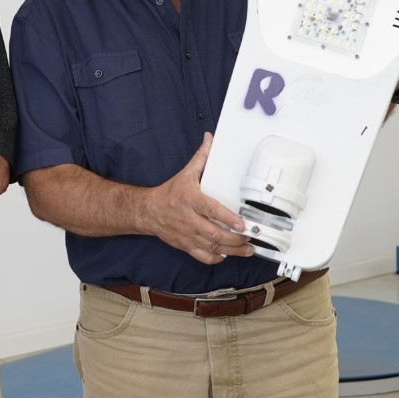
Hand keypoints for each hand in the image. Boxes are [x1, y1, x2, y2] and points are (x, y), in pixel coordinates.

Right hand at [143, 132, 253, 264]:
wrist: (147, 211)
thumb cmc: (169, 193)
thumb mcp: (186, 174)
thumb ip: (201, 158)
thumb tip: (209, 139)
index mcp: (191, 200)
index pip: (211, 210)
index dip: (228, 218)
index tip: (243, 224)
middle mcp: (189, 219)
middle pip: (215, 234)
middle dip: (236, 239)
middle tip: (251, 238)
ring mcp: (187, 235)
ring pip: (212, 247)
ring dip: (232, 250)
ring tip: (247, 250)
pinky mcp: (184, 245)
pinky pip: (202, 256)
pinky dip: (216, 258)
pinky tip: (227, 255)